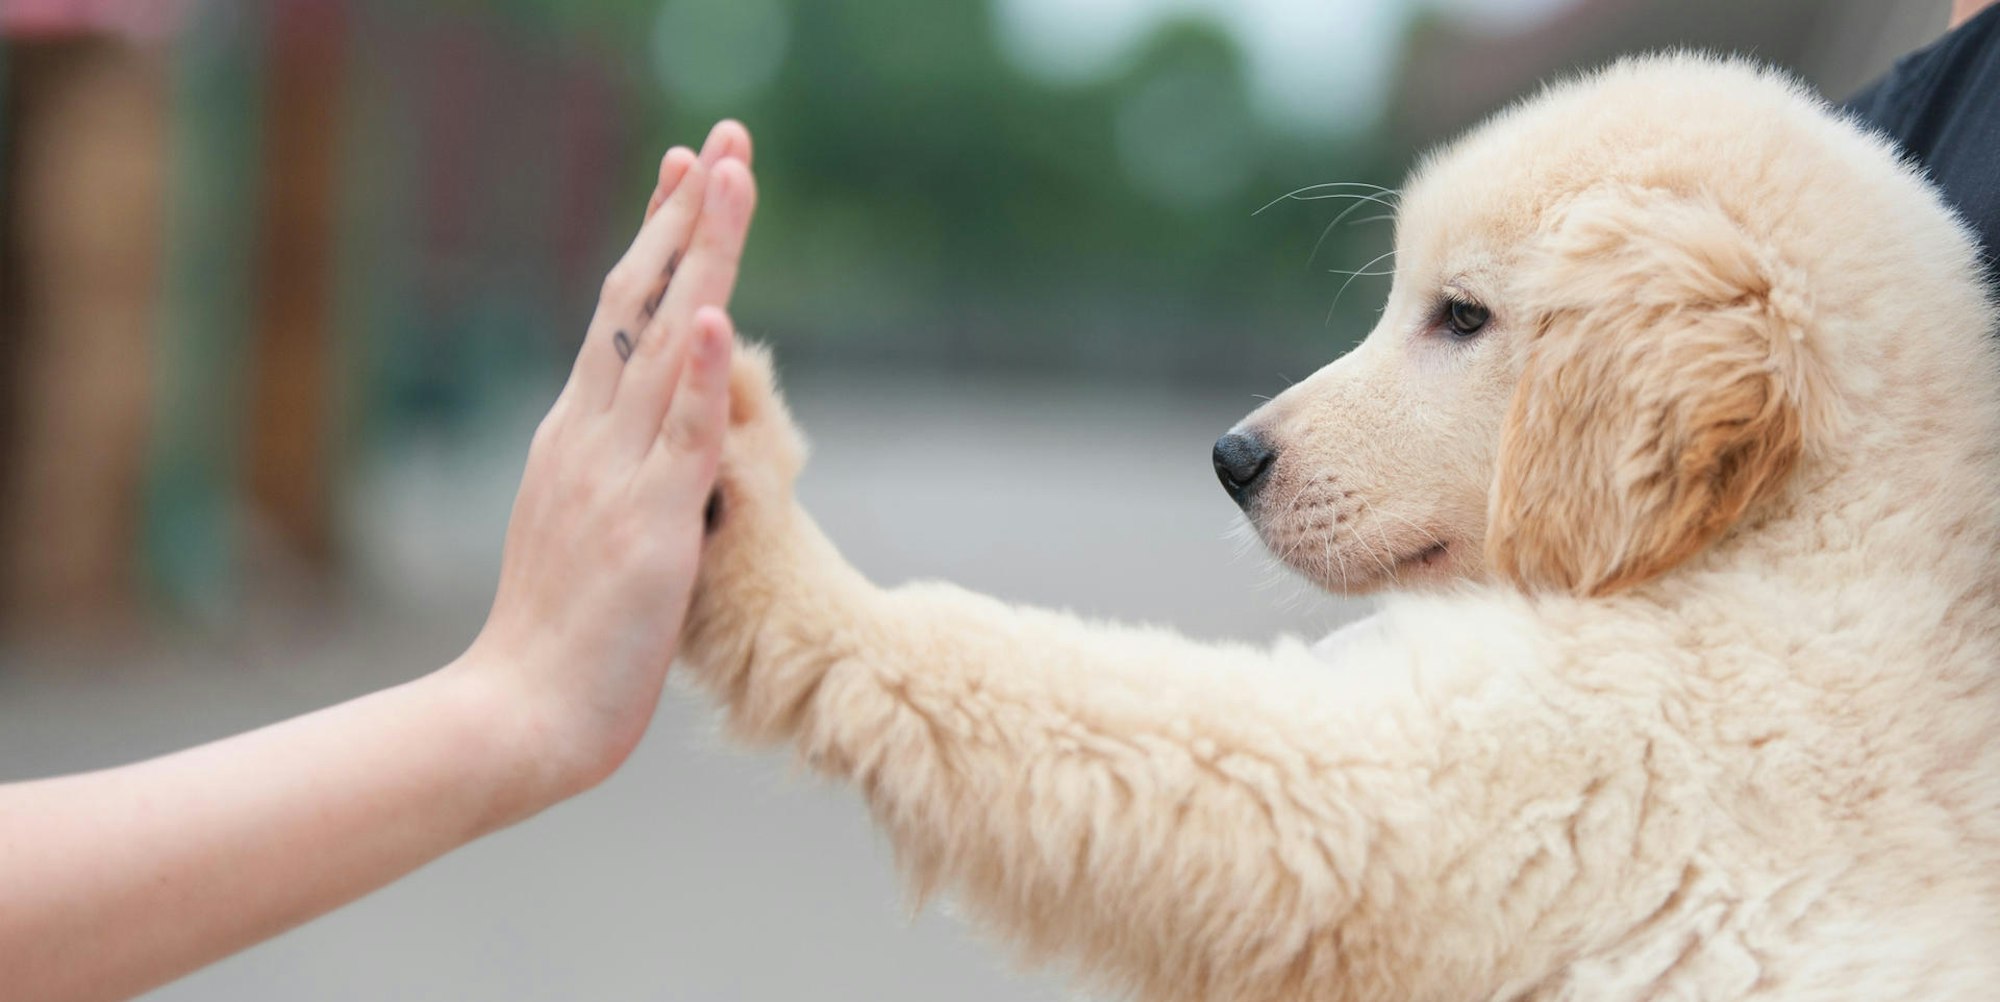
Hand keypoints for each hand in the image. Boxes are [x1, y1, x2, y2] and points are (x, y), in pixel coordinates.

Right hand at [456, 121, 758, 809]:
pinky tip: (711, 311)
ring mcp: (617, 475)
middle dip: (686, 217)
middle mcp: (589, 436)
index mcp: (577, 435)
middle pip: (639, 301)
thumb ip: (619, 475)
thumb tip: (652, 447)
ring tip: (731, 178)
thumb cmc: (559, 638)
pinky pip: (679, 437)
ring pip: (663, 344)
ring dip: (701, 256)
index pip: (622, 314)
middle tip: (724, 140)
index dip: (659, 239)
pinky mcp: (649, 527)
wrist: (519, 715)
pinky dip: (695, 372)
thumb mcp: (587, 529)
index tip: (689, 173)